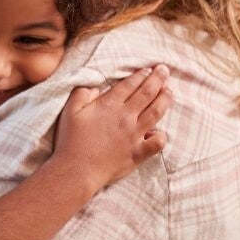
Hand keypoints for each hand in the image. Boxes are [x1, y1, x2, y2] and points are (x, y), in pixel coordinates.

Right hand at [53, 65, 172, 195]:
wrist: (76, 170)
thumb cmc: (70, 141)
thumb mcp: (70, 111)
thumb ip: (82, 94)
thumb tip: (96, 88)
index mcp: (109, 105)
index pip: (130, 84)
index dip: (141, 75)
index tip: (148, 69)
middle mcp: (125, 117)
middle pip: (147, 93)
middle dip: (158, 78)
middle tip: (164, 70)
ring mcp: (134, 135)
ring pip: (156, 112)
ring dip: (165, 99)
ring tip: (169, 91)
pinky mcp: (138, 153)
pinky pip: (158, 142)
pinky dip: (161, 135)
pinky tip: (159, 131)